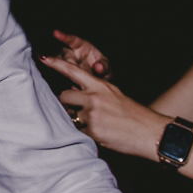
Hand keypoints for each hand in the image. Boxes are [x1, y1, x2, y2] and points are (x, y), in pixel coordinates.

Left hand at [39, 54, 168, 158]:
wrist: (150, 132)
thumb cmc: (133, 115)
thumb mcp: (115, 96)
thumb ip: (95, 93)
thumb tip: (77, 96)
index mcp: (99, 85)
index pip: (72, 71)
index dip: (56, 64)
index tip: (42, 58)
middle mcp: (93, 96)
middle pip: (64, 96)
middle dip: (68, 105)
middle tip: (79, 112)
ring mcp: (91, 114)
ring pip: (69, 116)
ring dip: (76, 121)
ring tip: (94, 125)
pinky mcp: (92, 131)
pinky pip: (77, 132)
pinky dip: (84, 135)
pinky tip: (99, 135)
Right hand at [52, 30, 111, 78]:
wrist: (99, 84)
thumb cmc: (101, 71)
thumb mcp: (106, 67)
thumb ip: (104, 66)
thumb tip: (99, 68)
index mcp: (81, 47)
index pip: (71, 40)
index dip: (63, 36)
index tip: (55, 33)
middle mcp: (70, 54)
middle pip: (64, 54)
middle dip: (68, 61)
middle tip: (74, 67)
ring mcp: (64, 66)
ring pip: (59, 66)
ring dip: (64, 72)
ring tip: (73, 82)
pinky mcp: (61, 77)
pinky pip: (59, 78)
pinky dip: (64, 83)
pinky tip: (71, 88)